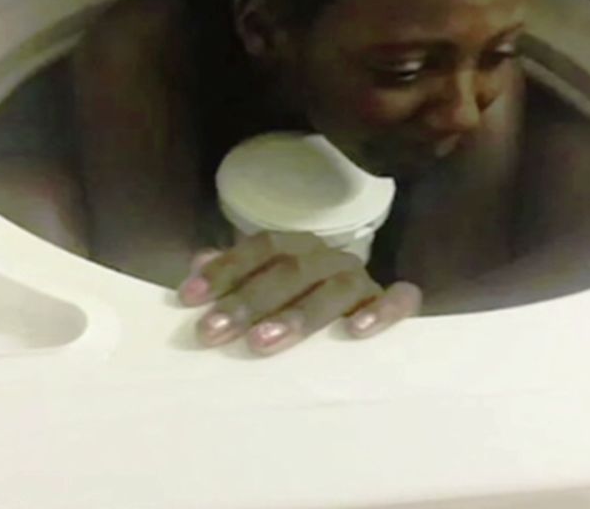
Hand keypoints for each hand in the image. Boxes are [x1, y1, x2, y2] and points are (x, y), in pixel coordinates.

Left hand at [178, 232, 421, 355]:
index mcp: (299, 250)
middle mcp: (331, 259)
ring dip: (298, 314)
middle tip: (213, 332)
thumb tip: (196, 264)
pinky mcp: (397, 305)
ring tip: (263, 343)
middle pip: (292, 270)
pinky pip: (400, 301)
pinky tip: (355, 332)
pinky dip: (381, 311)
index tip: (189, 299)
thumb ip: (233, 279)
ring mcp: (365, 282)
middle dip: (249, 300)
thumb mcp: (263, 294)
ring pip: (335, 289)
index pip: (262, 248)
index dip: (226, 269)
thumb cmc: (300, 311)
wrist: (364, 324)